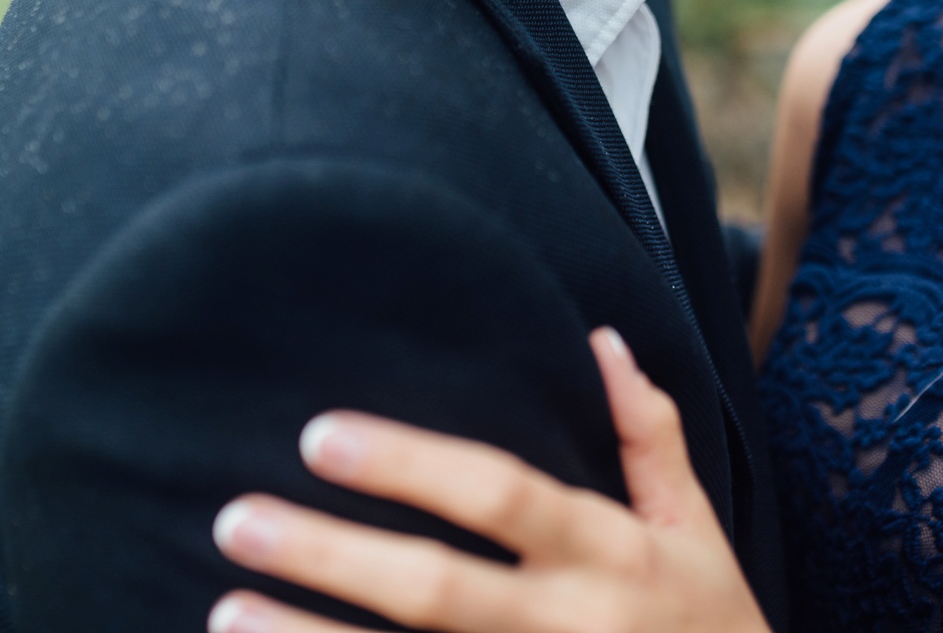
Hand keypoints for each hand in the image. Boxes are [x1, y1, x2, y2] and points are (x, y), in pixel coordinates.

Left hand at [209, 327, 771, 632]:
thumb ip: (650, 436)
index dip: (410, 464)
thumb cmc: (716, 630)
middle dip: (331, 556)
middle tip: (235, 520)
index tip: (318, 435)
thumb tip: (602, 339)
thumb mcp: (698, 532)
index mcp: (610, 555)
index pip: (500, 495)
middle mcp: (570, 626)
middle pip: (436, 591)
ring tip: (226, 611)